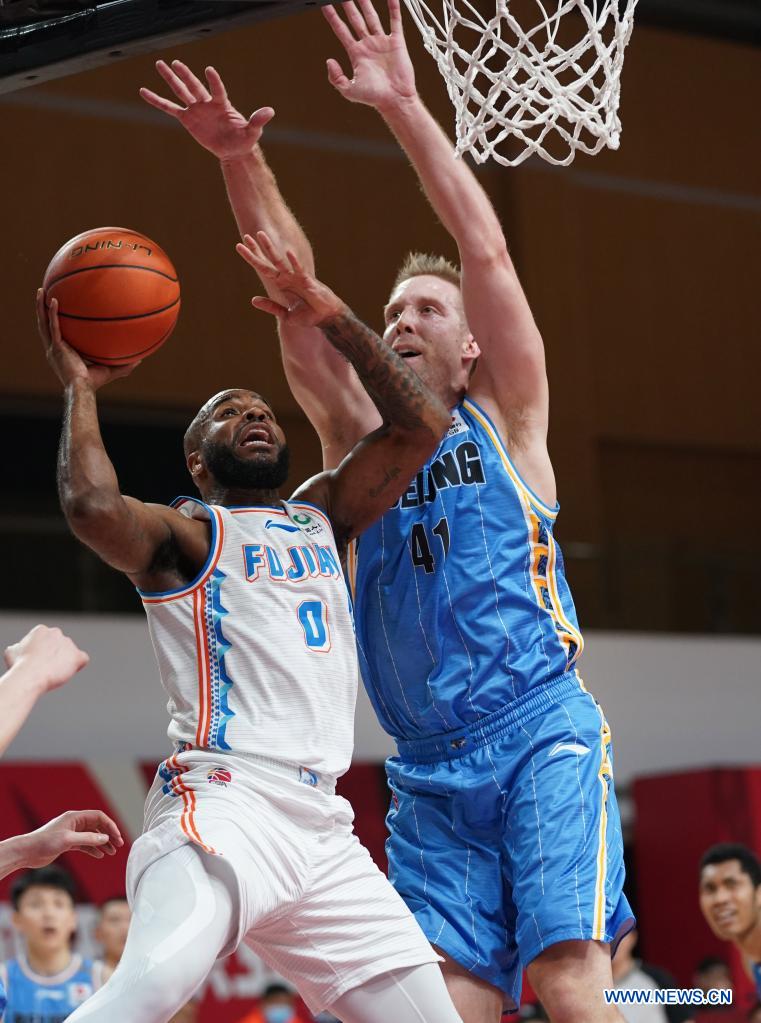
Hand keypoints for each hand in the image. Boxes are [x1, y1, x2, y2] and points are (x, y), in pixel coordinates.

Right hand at [4, 624, 89, 694]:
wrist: (30, 675)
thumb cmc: (19, 666)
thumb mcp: (12, 652)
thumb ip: (18, 647)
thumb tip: (18, 647)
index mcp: (41, 630)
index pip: (46, 641)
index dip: (42, 653)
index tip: (36, 662)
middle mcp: (57, 633)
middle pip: (59, 646)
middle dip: (54, 656)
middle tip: (44, 669)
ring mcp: (68, 643)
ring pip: (69, 653)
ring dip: (64, 662)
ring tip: (52, 673)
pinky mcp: (77, 655)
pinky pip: (83, 659)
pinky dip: (78, 665)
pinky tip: (69, 670)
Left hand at [18, 810, 123, 866]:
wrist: (27, 852)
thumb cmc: (44, 842)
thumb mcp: (68, 840)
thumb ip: (88, 839)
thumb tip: (106, 838)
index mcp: (75, 817)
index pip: (98, 817)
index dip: (110, 826)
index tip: (117, 837)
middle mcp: (75, 824)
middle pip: (97, 827)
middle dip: (109, 835)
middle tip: (118, 845)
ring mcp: (71, 834)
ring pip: (92, 837)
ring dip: (102, 843)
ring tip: (111, 852)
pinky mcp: (67, 844)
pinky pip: (85, 845)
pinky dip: (93, 849)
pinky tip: (99, 855)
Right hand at [37, 290, 137, 390]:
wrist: (83, 389)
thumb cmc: (93, 383)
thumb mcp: (110, 369)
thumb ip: (122, 364)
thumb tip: (140, 360)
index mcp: (62, 351)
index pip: (55, 333)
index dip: (53, 321)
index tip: (55, 308)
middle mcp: (54, 348)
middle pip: (44, 324)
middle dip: (42, 309)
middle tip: (43, 293)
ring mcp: (53, 348)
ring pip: (43, 323)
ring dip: (40, 306)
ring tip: (41, 290)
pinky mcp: (56, 348)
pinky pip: (54, 327)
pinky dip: (53, 314)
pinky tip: (55, 300)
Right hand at [139, 60, 273, 160]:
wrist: (233, 149)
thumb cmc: (244, 139)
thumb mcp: (252, 131)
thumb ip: (258, 120)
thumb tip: (270, 111)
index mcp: (222, 104)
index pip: (217, 90)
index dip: (214, 81)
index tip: (209, 70)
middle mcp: (207, 103)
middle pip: (194, 86)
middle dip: (185, 75)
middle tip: (174, 62)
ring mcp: (196, 110)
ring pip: (181, 91)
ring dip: (171, 79)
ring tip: (159, 64)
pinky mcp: (188, 119)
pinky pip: (170, 109)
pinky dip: (157, 101)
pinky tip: (144, 92)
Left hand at [237, 232, 345, 326]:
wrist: (325, 317)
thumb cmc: (308, 315)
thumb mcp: (286, 314)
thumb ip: (270, 306)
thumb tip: (253, 300)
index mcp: (280, 283)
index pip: (263, 268)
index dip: (252, 257)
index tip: (239, 246)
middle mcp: (286, 277)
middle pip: (268, 260)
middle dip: (257, 249)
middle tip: (246, 236)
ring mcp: (296, 276)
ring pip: (279, 260)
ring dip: (270, 248)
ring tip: (261, 235)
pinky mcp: (307, 280)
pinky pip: (299, 269)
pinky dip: (294, 262)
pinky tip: (288, 253)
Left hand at [323, 0, 416, 110]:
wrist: (395, 100)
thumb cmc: (374, 98)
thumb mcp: (349, 91)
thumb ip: (336, 78)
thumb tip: (328, 61)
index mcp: (356, 54)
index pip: (341, 30)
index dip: (332, 17)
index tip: (325, 5)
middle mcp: (368, 45)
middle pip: (355, 19)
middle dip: (347, 4)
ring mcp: (381, 42)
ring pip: (372, 16)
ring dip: (366, 2)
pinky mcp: (396, 42)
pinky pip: (395, 21)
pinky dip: (393, 8)